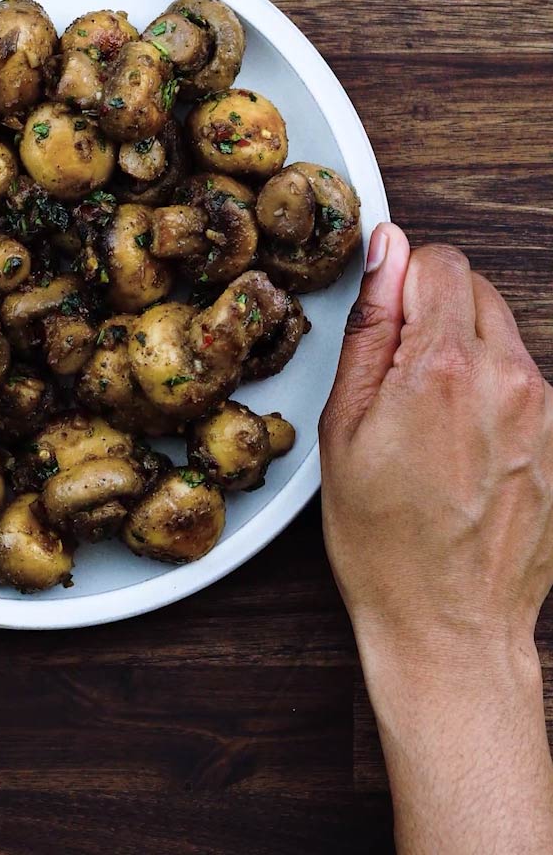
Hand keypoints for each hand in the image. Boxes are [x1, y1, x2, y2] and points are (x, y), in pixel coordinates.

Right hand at [319, 222, 552, 852]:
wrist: (449, 623)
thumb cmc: (384, 539)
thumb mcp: (344, 426)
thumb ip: (371, 327)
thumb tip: (385, 253)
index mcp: (443, 369)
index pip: (439, 261)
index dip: (401, 278)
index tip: (384, 313)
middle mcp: (508, 380)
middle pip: (475, 288)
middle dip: (434, 310)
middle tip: (398, 375)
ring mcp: (546, 412)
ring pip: (503, 333)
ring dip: (465, 352)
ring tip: (429, 420)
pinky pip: (524, 381)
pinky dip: (492, 392)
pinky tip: (462, 445)